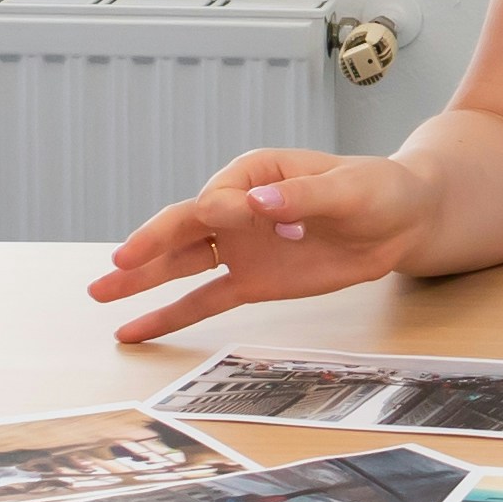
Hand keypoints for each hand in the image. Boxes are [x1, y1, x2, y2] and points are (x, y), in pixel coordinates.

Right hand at [89, 146, 432, 346]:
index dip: (222, 210)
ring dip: (142, 279)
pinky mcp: (251, 280)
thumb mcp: (349, 190)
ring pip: (181, 264)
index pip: (220, 195)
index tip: (244, 217)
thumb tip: (260, 204)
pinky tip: (135, 329)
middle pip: (183, 227)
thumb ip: (303, 198)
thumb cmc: (377, 190)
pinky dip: (170, 315)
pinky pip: (203, 299)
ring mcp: (240, 246)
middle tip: (118, 264)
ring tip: (100, 293)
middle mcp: (236, 207)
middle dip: (149, 245)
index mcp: (254, 172)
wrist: (402, 220)